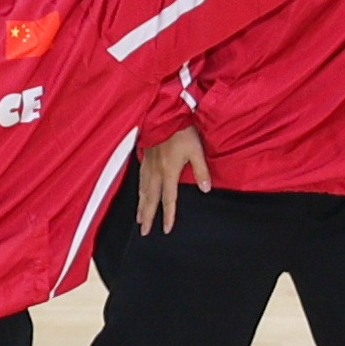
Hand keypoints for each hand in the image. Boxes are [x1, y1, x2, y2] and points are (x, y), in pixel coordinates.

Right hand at [129, 121, 209, 237]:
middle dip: (147, 216)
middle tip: (144, 231)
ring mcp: (148, 165)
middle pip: (151, 199)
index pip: (168, 200)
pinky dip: (139, 190)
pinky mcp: (144, 157)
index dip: (168, 216)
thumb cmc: (181, 131)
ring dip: (141, 206)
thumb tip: (205, 188)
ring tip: (139, 217)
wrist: (163, 114)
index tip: (166, 229)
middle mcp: (156, 172)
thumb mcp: (197, 150)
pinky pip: (139, 179)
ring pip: (143, 190)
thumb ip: (201, 170)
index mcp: (169, 173)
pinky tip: (139, 193)